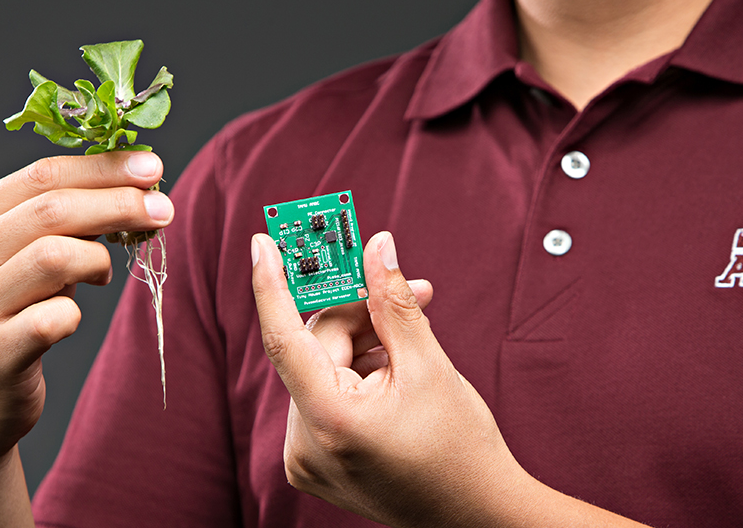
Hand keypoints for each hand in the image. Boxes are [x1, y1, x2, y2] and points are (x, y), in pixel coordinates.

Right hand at [0, 151, 171, 480]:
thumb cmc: (4, 317)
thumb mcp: (15, 258)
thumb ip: (59, 223)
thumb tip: (135, 187)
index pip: (42, 175)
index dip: (105, 167)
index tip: (153, 166)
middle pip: (53, 209)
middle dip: (120, 203)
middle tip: (164, 209)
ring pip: (55, 255)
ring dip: (97, 260)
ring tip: (103, 275)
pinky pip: (56, 319)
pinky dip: (76, 314)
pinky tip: (71, 318)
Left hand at [251, 231, 527, 526]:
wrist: (477, 514)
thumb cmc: (459, 449)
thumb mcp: (430, 367)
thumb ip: (395, 303)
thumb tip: (377, 248)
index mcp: (331, 420)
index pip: (285, 338)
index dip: (272, 284)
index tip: (265, 241)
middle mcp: (307, 444)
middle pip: (318, 349)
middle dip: (361, 315)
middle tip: (408, 290)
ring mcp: (308, 458)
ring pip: (324, 369)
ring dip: (364, 344)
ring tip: (412, 345)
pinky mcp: (316, 462)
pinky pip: (326, 395)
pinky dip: (356, 374)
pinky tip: (394, 373)